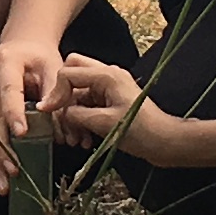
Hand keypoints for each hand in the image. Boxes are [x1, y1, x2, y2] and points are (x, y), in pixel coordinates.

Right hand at [0, 32, 73, 190]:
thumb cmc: (38, 58)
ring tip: (1, 183)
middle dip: (1, 147)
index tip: (21, 134)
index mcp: (5, 62)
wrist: (18, 44)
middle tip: (13, 171)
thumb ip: (57, 90)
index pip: (10, 90)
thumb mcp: (53, 66)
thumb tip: (51, 114)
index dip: (13, 112)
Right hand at [45, 53, 168, 157]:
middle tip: (60, 116)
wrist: (166, 142)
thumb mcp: (103, 123)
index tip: (48, 112)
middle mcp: (108, 75)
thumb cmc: (140, 132)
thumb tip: (59, 112)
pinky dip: (82, 117)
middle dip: (62, 94)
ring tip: (74, 138)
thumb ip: (76, 114)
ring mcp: (110, 86)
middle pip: (72, 72)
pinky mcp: (112, 99)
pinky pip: (88, 102)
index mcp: (106, 75)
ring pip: (79, 90)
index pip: (68, 73)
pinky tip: (84, 138)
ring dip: (72, 111)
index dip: (55, 93)